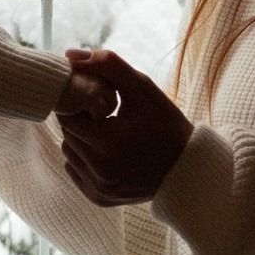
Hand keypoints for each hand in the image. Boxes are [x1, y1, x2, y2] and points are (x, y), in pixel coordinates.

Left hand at [56, 50, 191, 206]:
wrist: (186, 169)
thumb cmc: (166, 124)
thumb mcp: (143, 89)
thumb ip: (108, 67)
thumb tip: (69, 56)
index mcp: (110, 142)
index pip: (68, 115)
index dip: (79, 103)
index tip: (96, 100)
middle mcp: (101, 169)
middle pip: (67, 134)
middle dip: (80, 120)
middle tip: (102, 114)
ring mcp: (99, 187)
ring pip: (69, 152)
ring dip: (80, 139)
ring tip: (107, 132)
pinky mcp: (98, 198)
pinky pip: (75, 171)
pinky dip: (84, 159)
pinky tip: (106, 152)